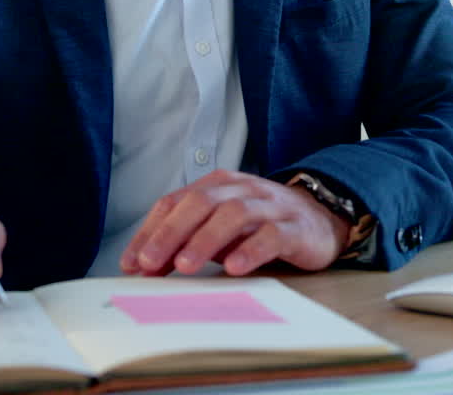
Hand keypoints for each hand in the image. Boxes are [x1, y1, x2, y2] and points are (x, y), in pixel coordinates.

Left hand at [120, 170, 348, 276]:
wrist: (321, 218)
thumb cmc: (260, 225)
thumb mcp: (220, 229)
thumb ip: (186, 240)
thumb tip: (145, 265)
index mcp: (217, 185)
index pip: (175, 202)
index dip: (150, 231)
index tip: (131, 263)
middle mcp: (241, 190)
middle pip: (201, 203)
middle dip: (170, 233)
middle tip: (150, 263)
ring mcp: (270, 206)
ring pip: (234, 215)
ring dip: (205, 240)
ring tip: (186, 266)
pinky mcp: (295, 228)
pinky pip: (271, 235)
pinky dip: (250, 250)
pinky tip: (234, 268)